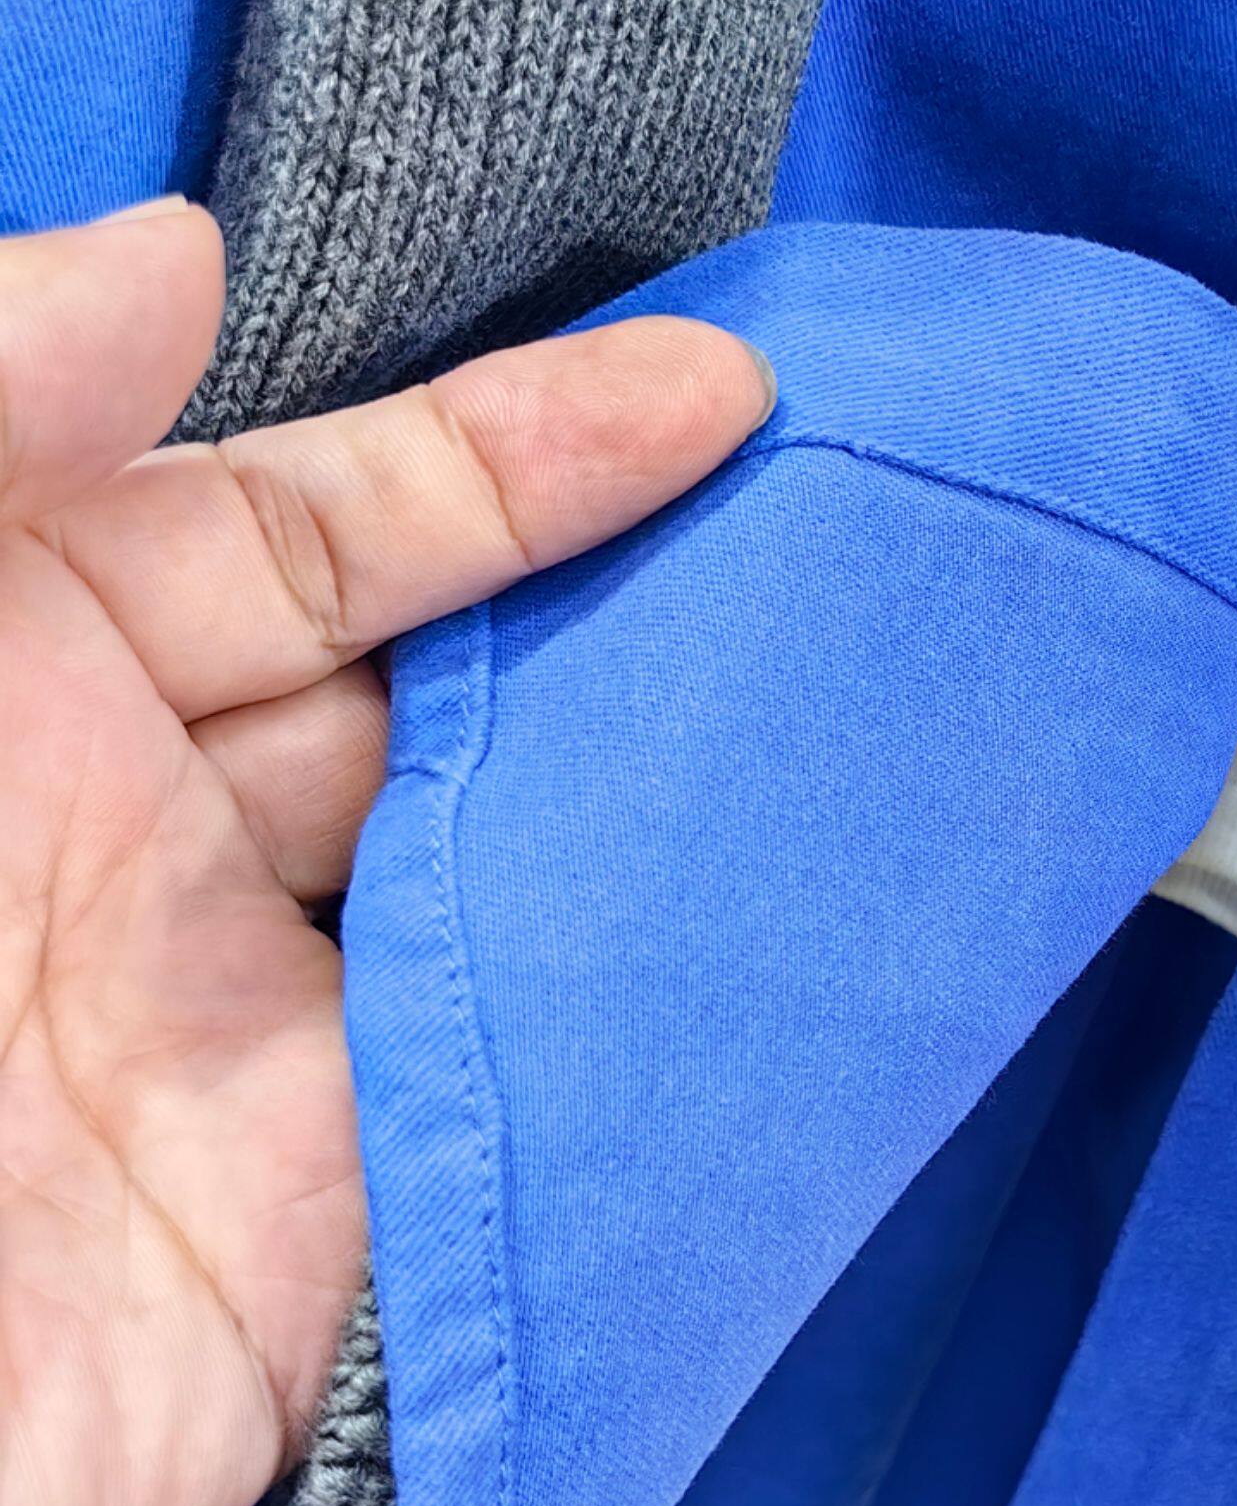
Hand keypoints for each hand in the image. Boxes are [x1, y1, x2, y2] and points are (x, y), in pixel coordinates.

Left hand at [0, 199, 769, 1505]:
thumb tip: (182, 261)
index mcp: (23, 687)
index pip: (315, 532)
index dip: (517, 455)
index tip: (715, 391)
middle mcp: (163, 855)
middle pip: (465, 703)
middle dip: (649, 616)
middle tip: (864, 535)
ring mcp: (265, 1052)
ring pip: (535, 894)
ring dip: (684, 812)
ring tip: (882, 712)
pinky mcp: (334, 1244)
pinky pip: (536, 1115)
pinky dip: (662, 1038)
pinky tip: (800, 941)